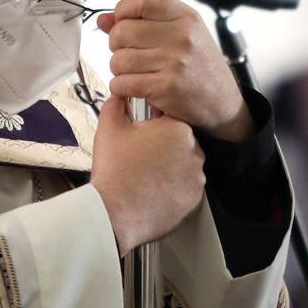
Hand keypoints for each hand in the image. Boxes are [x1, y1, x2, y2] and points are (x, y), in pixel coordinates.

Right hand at [91, 96, 205, 255]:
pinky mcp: (194, 199)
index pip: (170, 121)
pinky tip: (154, 191)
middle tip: (140, 158)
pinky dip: (173, 189)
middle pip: (179, 143)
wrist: (113, 210)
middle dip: (163, 148)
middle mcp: (195, 151)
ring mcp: (197, 177)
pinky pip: (186, 188)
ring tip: (146, 176)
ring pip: (184, 166)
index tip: (142, 137)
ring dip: (170, 169)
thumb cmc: (114, 170)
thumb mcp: (110, 127)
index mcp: (178, 129)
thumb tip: (119, 96)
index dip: (153, 128)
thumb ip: (116, 104)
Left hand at [99, 0, 252, 141]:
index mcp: (186, 17)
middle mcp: (182, 36)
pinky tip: (137, 87)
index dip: (124, 9)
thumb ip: (145, 22)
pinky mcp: (165, 88)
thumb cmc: (201, 68)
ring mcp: (174, 62)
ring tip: (136, 73)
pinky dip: (122, 88)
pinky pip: (122, 83)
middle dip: (117, 45)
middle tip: (130, 54)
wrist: (223, 103)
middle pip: (122, 31)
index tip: (122, 21)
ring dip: (120, 70)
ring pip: (118, 59)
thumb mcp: (182, 35)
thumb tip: (104, 20)